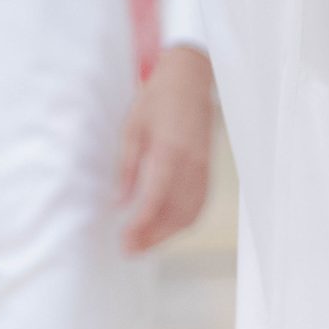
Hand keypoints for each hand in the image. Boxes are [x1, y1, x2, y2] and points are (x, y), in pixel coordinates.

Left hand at [117, 46, 215, 254]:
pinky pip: (200, 203)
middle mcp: (191, 162)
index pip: (156, 198)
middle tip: (129, 250)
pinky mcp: (209, 168)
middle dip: (153, 237)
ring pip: (191, 212)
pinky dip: (184, 221)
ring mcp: (204, 166)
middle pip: (176, 213)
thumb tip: (120, 202)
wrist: (190, 78)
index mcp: (169, 150)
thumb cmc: (158, 99)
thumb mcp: (132, 127)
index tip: (124, 240)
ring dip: (168, 234)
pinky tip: (167, 228)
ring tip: (144, 244)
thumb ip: (128, 167)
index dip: (141, 224)